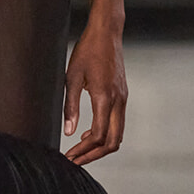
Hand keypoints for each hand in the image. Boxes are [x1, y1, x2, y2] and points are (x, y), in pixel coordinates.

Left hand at [63, 23, 126, 165]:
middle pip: (113, 141)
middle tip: (76, 161)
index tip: (69, 157)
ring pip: (118, 134)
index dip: (84, 150)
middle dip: (94, 155)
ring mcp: (123, 98)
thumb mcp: (71, 77)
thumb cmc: (87, 51)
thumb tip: (69, 132)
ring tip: (80, 150)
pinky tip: (89, 133)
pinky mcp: (123, 95)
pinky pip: (118, 122)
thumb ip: (71, 106)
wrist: (107, 33)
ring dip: (100, 146)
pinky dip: (106, 134)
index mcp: (105, 97)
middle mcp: (119, 101)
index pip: (99, 135)